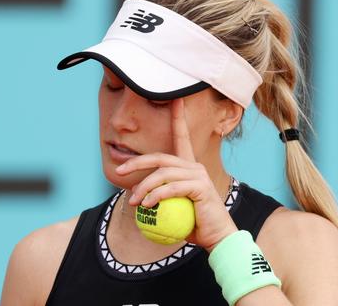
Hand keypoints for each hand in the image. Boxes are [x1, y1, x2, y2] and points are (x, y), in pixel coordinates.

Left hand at [115, 98, 237, 250]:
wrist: (217, 237)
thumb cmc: (193, 224)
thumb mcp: (171, 208)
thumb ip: (159, 199)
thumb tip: (135, 197)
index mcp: (189, 167)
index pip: (182, 137)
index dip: (178, 118)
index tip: (175, 100)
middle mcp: (195, 166)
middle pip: (160, 157)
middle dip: (137, 161)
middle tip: (120, 170)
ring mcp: (198, 175)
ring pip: (163, 174)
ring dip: (144, 187)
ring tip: (134, 201)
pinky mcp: (200, 187)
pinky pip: (172, 188)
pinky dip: (156, 196)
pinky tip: (146, 205)